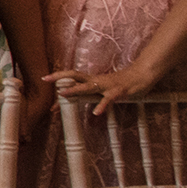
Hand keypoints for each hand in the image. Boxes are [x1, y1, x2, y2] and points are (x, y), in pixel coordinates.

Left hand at [48, 59, 165, 115]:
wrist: (143, 74)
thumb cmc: (123, 82)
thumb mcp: (104, 88)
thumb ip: (91, 92)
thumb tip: (78, 98)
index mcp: (93, 79)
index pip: (72, 77)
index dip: (59, 79)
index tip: (44, 80)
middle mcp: (97, 80)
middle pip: (75, 76)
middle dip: (60, 78)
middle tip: (45, 79)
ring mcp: (107, 85)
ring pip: (89, 86)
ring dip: (75, 90)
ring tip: (63, 94)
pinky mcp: (119, 91)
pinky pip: (109, 99)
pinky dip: (103, 105)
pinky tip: (96, 113)